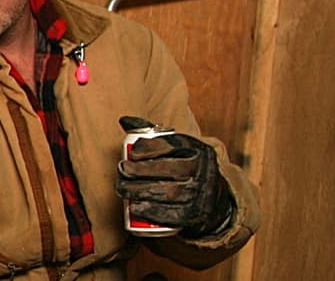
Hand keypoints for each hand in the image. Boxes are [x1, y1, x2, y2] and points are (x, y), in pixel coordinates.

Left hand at [115, 116, 235, 237]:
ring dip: (140, 192)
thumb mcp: (175, 147)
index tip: (131, 153)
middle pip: (170, 171)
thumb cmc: (184, 165)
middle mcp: (203, 171)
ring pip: (169, 194)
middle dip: (140, 171)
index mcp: (197, 150)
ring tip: (122, 188)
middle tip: (121, 171)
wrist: (213, 195)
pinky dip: (151, 212)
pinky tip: (135, 208)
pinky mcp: (196, 215)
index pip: (172, 146)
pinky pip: (173, 215)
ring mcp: (201, 194)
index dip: (148, 149)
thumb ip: (151, 134)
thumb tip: (124, 120)